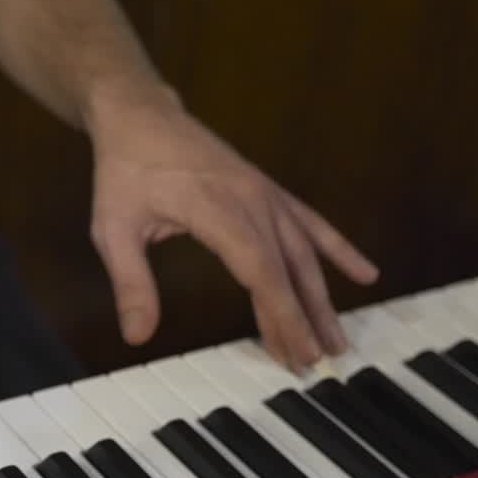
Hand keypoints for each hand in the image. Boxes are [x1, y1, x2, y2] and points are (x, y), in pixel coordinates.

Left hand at [88, 91, 378, 370]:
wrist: (139, 115)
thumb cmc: (124, 170)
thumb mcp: (112, 229)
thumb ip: (130, 283)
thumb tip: (137, 336)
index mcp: (216, 210)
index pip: (260, 271)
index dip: (282, 314)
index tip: (297, 352)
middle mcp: (251, 200)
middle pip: (287, 268)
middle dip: (304, 318)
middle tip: (316, 362)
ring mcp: (264, 193)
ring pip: (303, 252)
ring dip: (322, 297)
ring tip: (337, 340)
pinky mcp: (266, 190)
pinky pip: (310, 223)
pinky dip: (337, 249)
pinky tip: (365, 273)